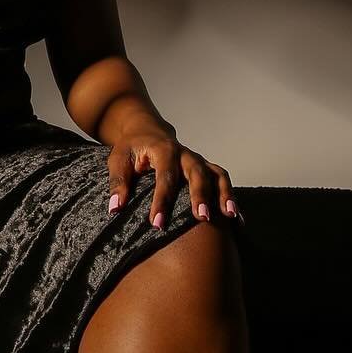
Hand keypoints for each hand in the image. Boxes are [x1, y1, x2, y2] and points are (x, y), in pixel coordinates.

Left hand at [106, 117, 242, 229]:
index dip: (162, 200)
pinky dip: (230, 197)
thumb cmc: (131, 147)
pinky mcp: (205, 167)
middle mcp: (184, 153)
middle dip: (200, 195)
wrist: (146, 129)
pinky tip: (237, 220)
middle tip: (201, 218)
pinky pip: (222, 180)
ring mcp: (197, 160)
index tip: (157, 223)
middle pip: (197, 173)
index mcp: (163, 149)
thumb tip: (115, 208)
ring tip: (230, 216)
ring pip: (216, 174)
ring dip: (224, 194)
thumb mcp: (118, 160)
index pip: (164, 176)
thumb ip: (118, 182)